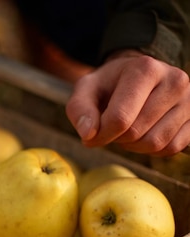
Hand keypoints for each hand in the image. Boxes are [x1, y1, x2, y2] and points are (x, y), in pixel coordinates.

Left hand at [66, 50, 189, 155]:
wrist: (137, 78)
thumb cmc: (109, 85)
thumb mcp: (86, 89)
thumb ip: (80, 109)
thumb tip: (88, 134)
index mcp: (145, 69)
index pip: (120, 119)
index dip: (101, 134)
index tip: (92, 134)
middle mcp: (175, 81)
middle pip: (136, 133)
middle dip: (116, 138)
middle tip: (111, 128)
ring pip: (155, 144)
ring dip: (133, 146)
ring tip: (127, 129)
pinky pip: (172, 148)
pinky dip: (152, 149)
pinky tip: (144, 133)